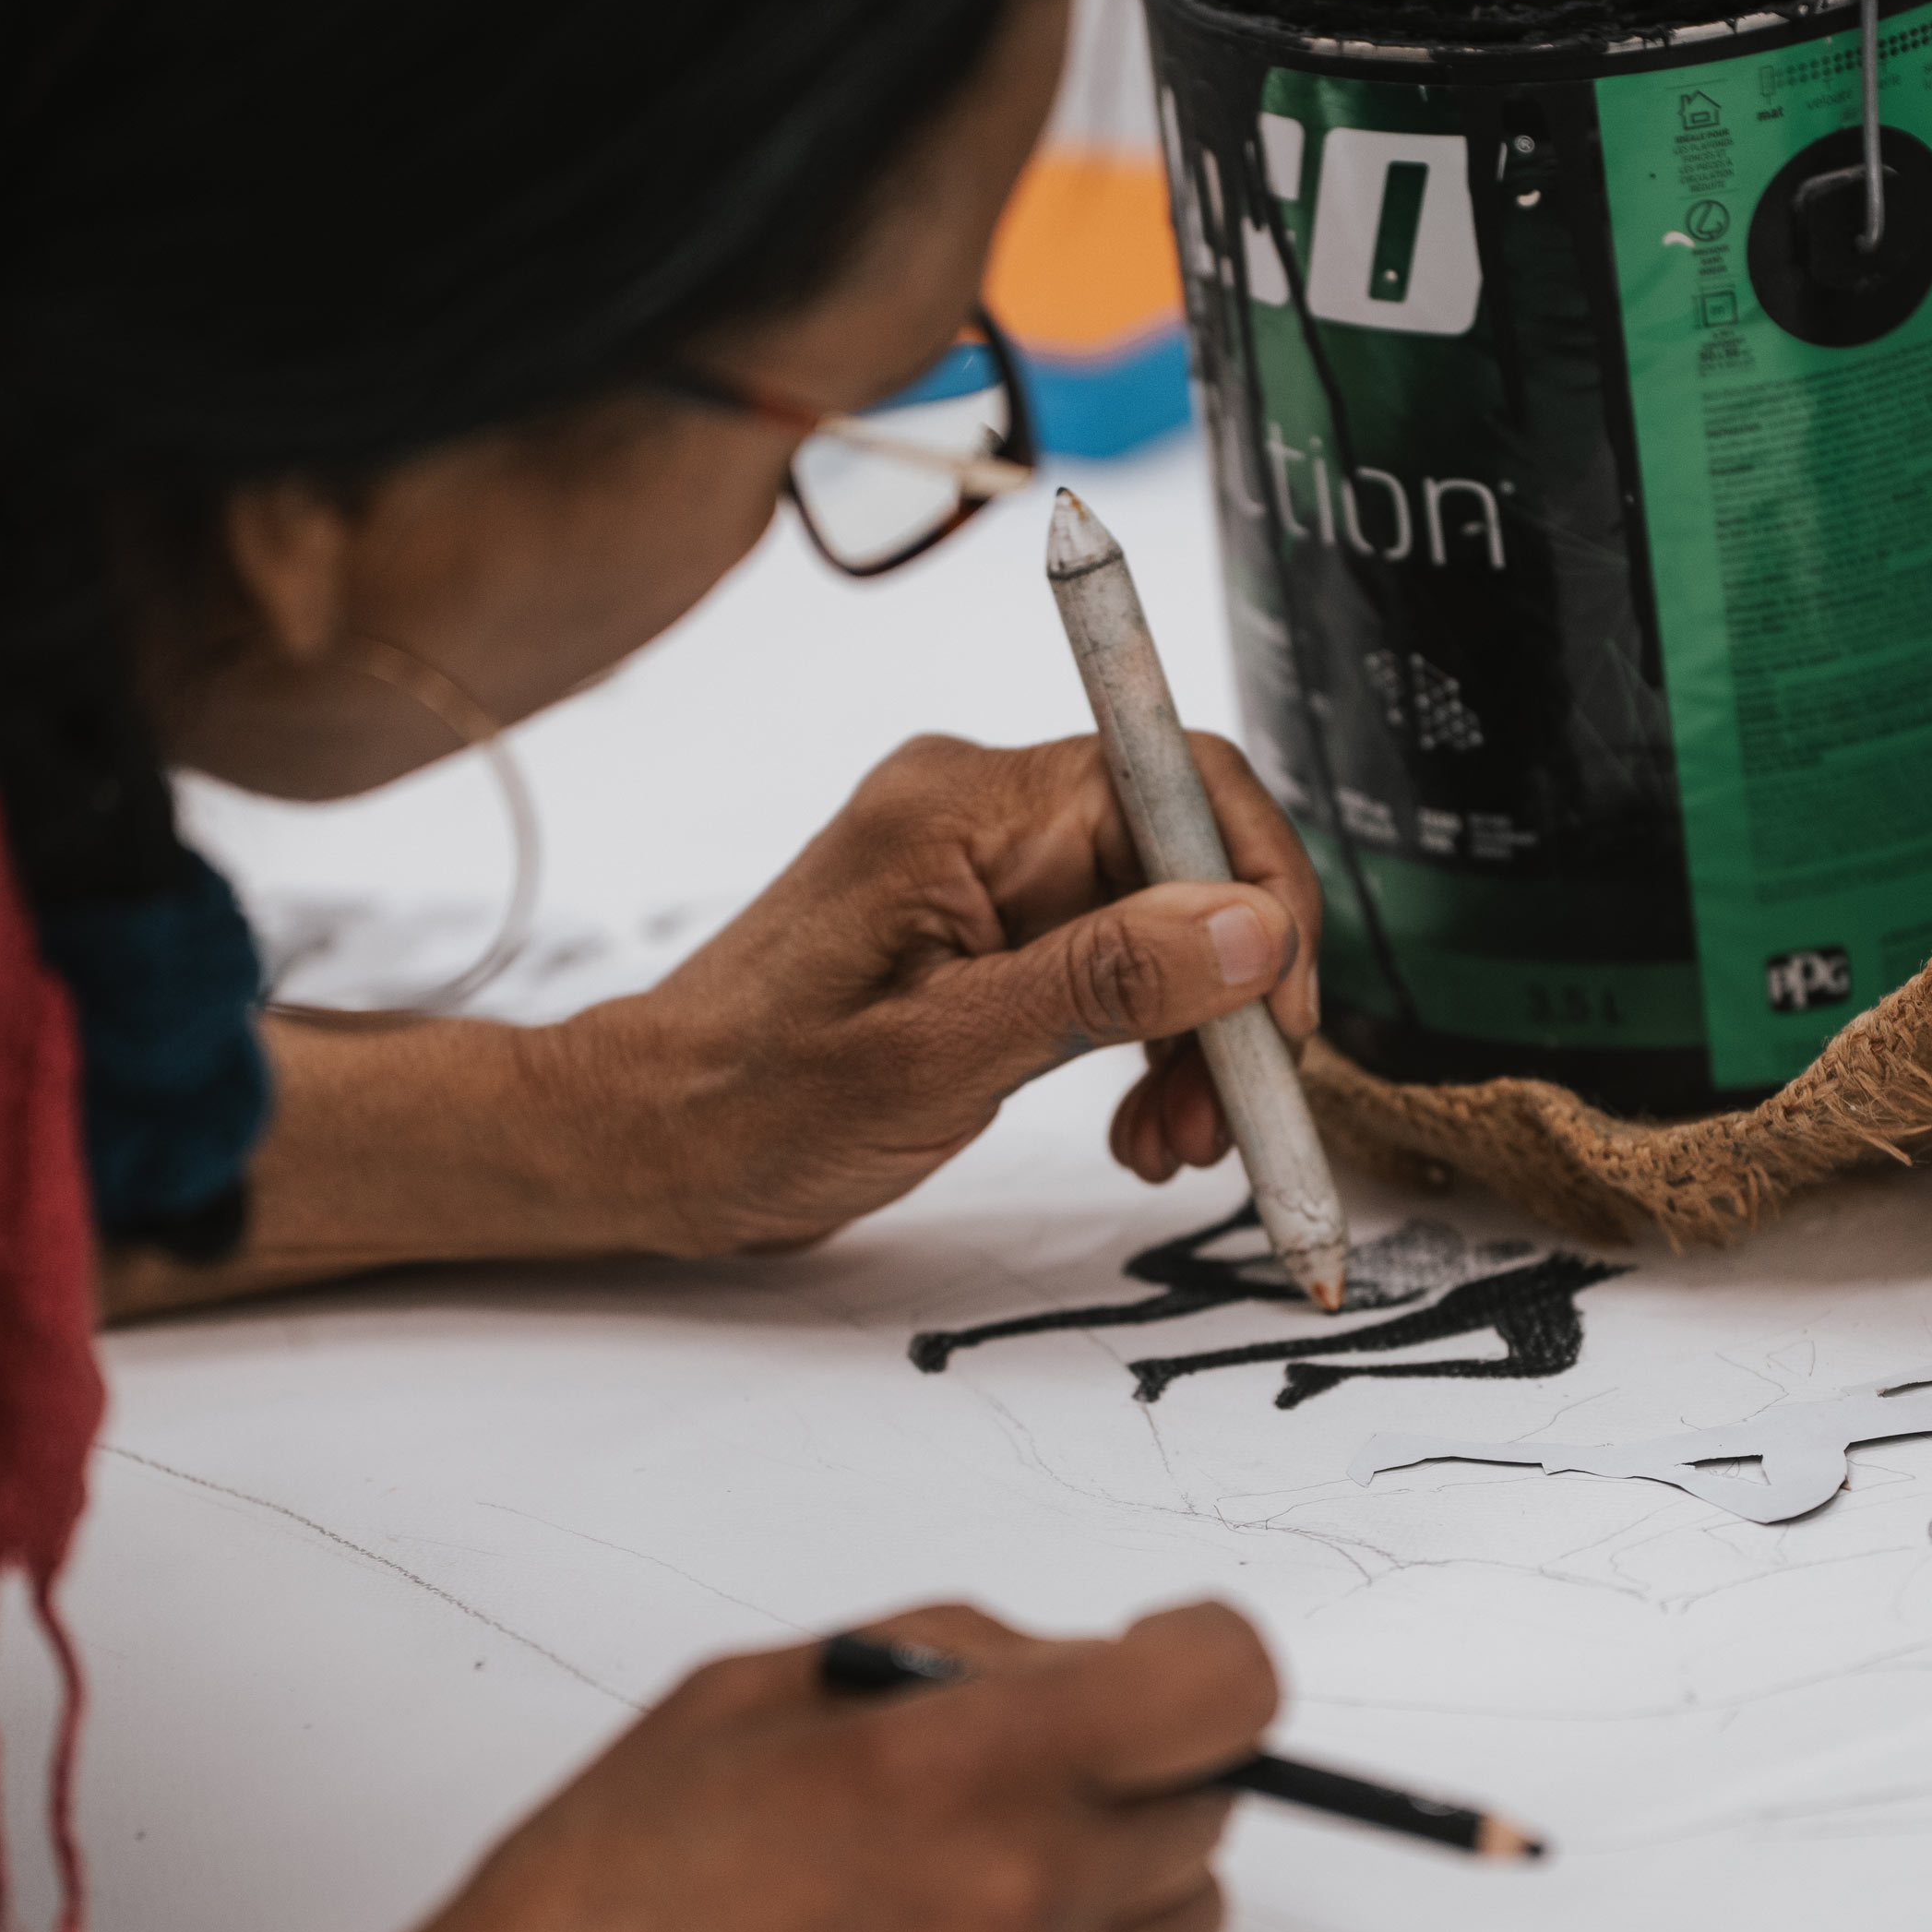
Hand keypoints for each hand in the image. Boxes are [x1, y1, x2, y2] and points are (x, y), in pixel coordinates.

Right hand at [0, 1601, 1279, 1931]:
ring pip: (1187, 1905)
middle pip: (1207, 1793)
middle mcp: (1023, 1898)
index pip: (1219, 1686)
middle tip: (1030, 1748)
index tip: (1166, 1653)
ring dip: (1125, 1856)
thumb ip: (934, 1660)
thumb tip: (1047, 1660)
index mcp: (965, 1771)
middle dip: (1138, 1752)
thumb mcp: (749, 1697)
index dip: (1201, 1654)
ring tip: (987, 1848)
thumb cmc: (601, 1909)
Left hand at [553, 729, 1321, 1253]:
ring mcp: (988, 869)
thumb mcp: (939, 1057)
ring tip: (1173, 1148)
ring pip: (1168, 924)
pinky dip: (1151, 1046)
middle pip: (1187, 861)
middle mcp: (984, 812)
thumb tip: (1253, 930)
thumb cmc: (753, 1103)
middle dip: (1234, 993)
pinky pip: (1120, 962)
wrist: (649, 1141)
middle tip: (1229, 1121)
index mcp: (963, 805)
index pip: (1177, 783)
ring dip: (1200, 1036)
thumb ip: (1102, 984)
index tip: (1282, 1021)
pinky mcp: (992, 930)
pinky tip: (1138, 1127)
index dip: (1260, 894)